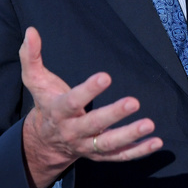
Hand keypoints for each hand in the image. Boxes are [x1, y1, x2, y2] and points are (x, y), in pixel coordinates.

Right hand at [19, 27, 162, 187]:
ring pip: (109, 144)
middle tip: (134, 102)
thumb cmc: (46, 102)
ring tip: (149, 124)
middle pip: (93, 125)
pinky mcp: (100, 155)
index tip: (105, 76)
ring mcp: (87, 146)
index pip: (72, 101)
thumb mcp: (35, 80)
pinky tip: (156, 142)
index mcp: (58, 111)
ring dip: (130, 135)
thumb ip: (31, 56)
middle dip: (113, 114)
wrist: (45, 142)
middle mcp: (73, 131)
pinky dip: (138, 151)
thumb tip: (31, 31)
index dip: (88, 90)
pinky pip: (120, 156)